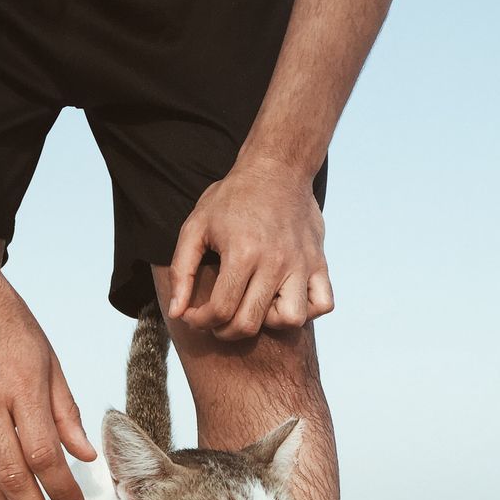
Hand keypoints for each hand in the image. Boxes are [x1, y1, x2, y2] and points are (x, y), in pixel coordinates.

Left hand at [168, 154, 333, 340]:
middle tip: (218, 318)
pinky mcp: (320, 262)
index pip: (221, 310)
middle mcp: (275, 261)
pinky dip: (307, 311)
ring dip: (269, 322)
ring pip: (291, 320)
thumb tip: (176, 313)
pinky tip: (285, 299)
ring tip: (256, 306)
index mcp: (243, 252)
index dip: (201, 321)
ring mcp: (302, 263)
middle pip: (250, 323)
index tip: (194, 315)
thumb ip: (181, 271)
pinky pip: (323, 304)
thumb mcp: (195, 227)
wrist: (277, 168)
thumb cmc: (231, 199)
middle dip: (225, 331)